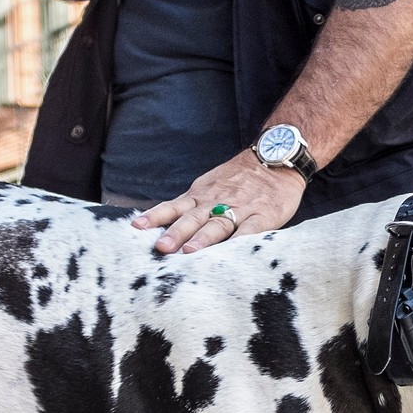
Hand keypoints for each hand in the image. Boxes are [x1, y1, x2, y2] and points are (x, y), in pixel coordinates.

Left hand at [134, 150, 308, 253]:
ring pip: (218, 224)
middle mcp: (217, 201)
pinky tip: (231, 253)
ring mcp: (240, 208)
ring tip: (189, 252)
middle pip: (193, 218)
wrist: (275, 158)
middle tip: (161, 247)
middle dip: (175, 233)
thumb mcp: (210, 184)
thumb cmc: (240, 178)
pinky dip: (240, 241)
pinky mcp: (263, 215)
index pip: (174, 206)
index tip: (137, 227)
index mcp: (202, 195)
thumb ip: (193, 204)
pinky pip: (250, 229)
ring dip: (202, 239)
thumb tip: (164, 224)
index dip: (155, 216)